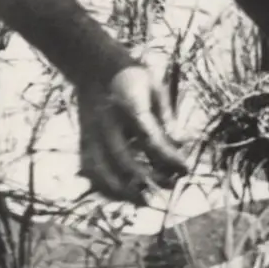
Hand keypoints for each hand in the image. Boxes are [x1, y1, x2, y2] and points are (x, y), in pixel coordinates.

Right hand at [77, 62, 191, 202]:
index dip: (167, 156)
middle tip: (171, 187)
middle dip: (147, 178)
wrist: (94, 67)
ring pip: (100, 170)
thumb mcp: (156, 88)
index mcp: (127, 105)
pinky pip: (90, 170)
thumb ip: (166, 116)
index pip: (149, 137)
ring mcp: (90, 134)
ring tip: (144, 200)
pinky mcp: (83, 142)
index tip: (186, 168)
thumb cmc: (133, 78)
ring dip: (121, 189)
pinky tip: (122, 195)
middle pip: (122, 158)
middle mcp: (105, 122)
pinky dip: (103, 186)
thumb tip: (181, 143)